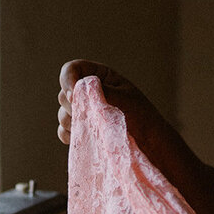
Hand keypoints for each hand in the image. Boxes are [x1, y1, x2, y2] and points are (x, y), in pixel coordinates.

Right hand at [56, 59, 171, 146]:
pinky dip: (70, 135)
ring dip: (73, 122)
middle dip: (73, 106)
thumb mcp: (124, 99)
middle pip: (64, 93)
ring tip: (94, 129)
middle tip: (91, 116)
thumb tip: (79, 88)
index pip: (72, 70)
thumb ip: (102, 91)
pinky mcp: (82, 130)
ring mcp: (84, 112)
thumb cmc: (142, 116)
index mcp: (99, 76)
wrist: (151, 142)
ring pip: (63, 114)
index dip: (67, 81)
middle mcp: (88, 92)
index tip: (74, 98)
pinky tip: (85, 139)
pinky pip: (64, 131)